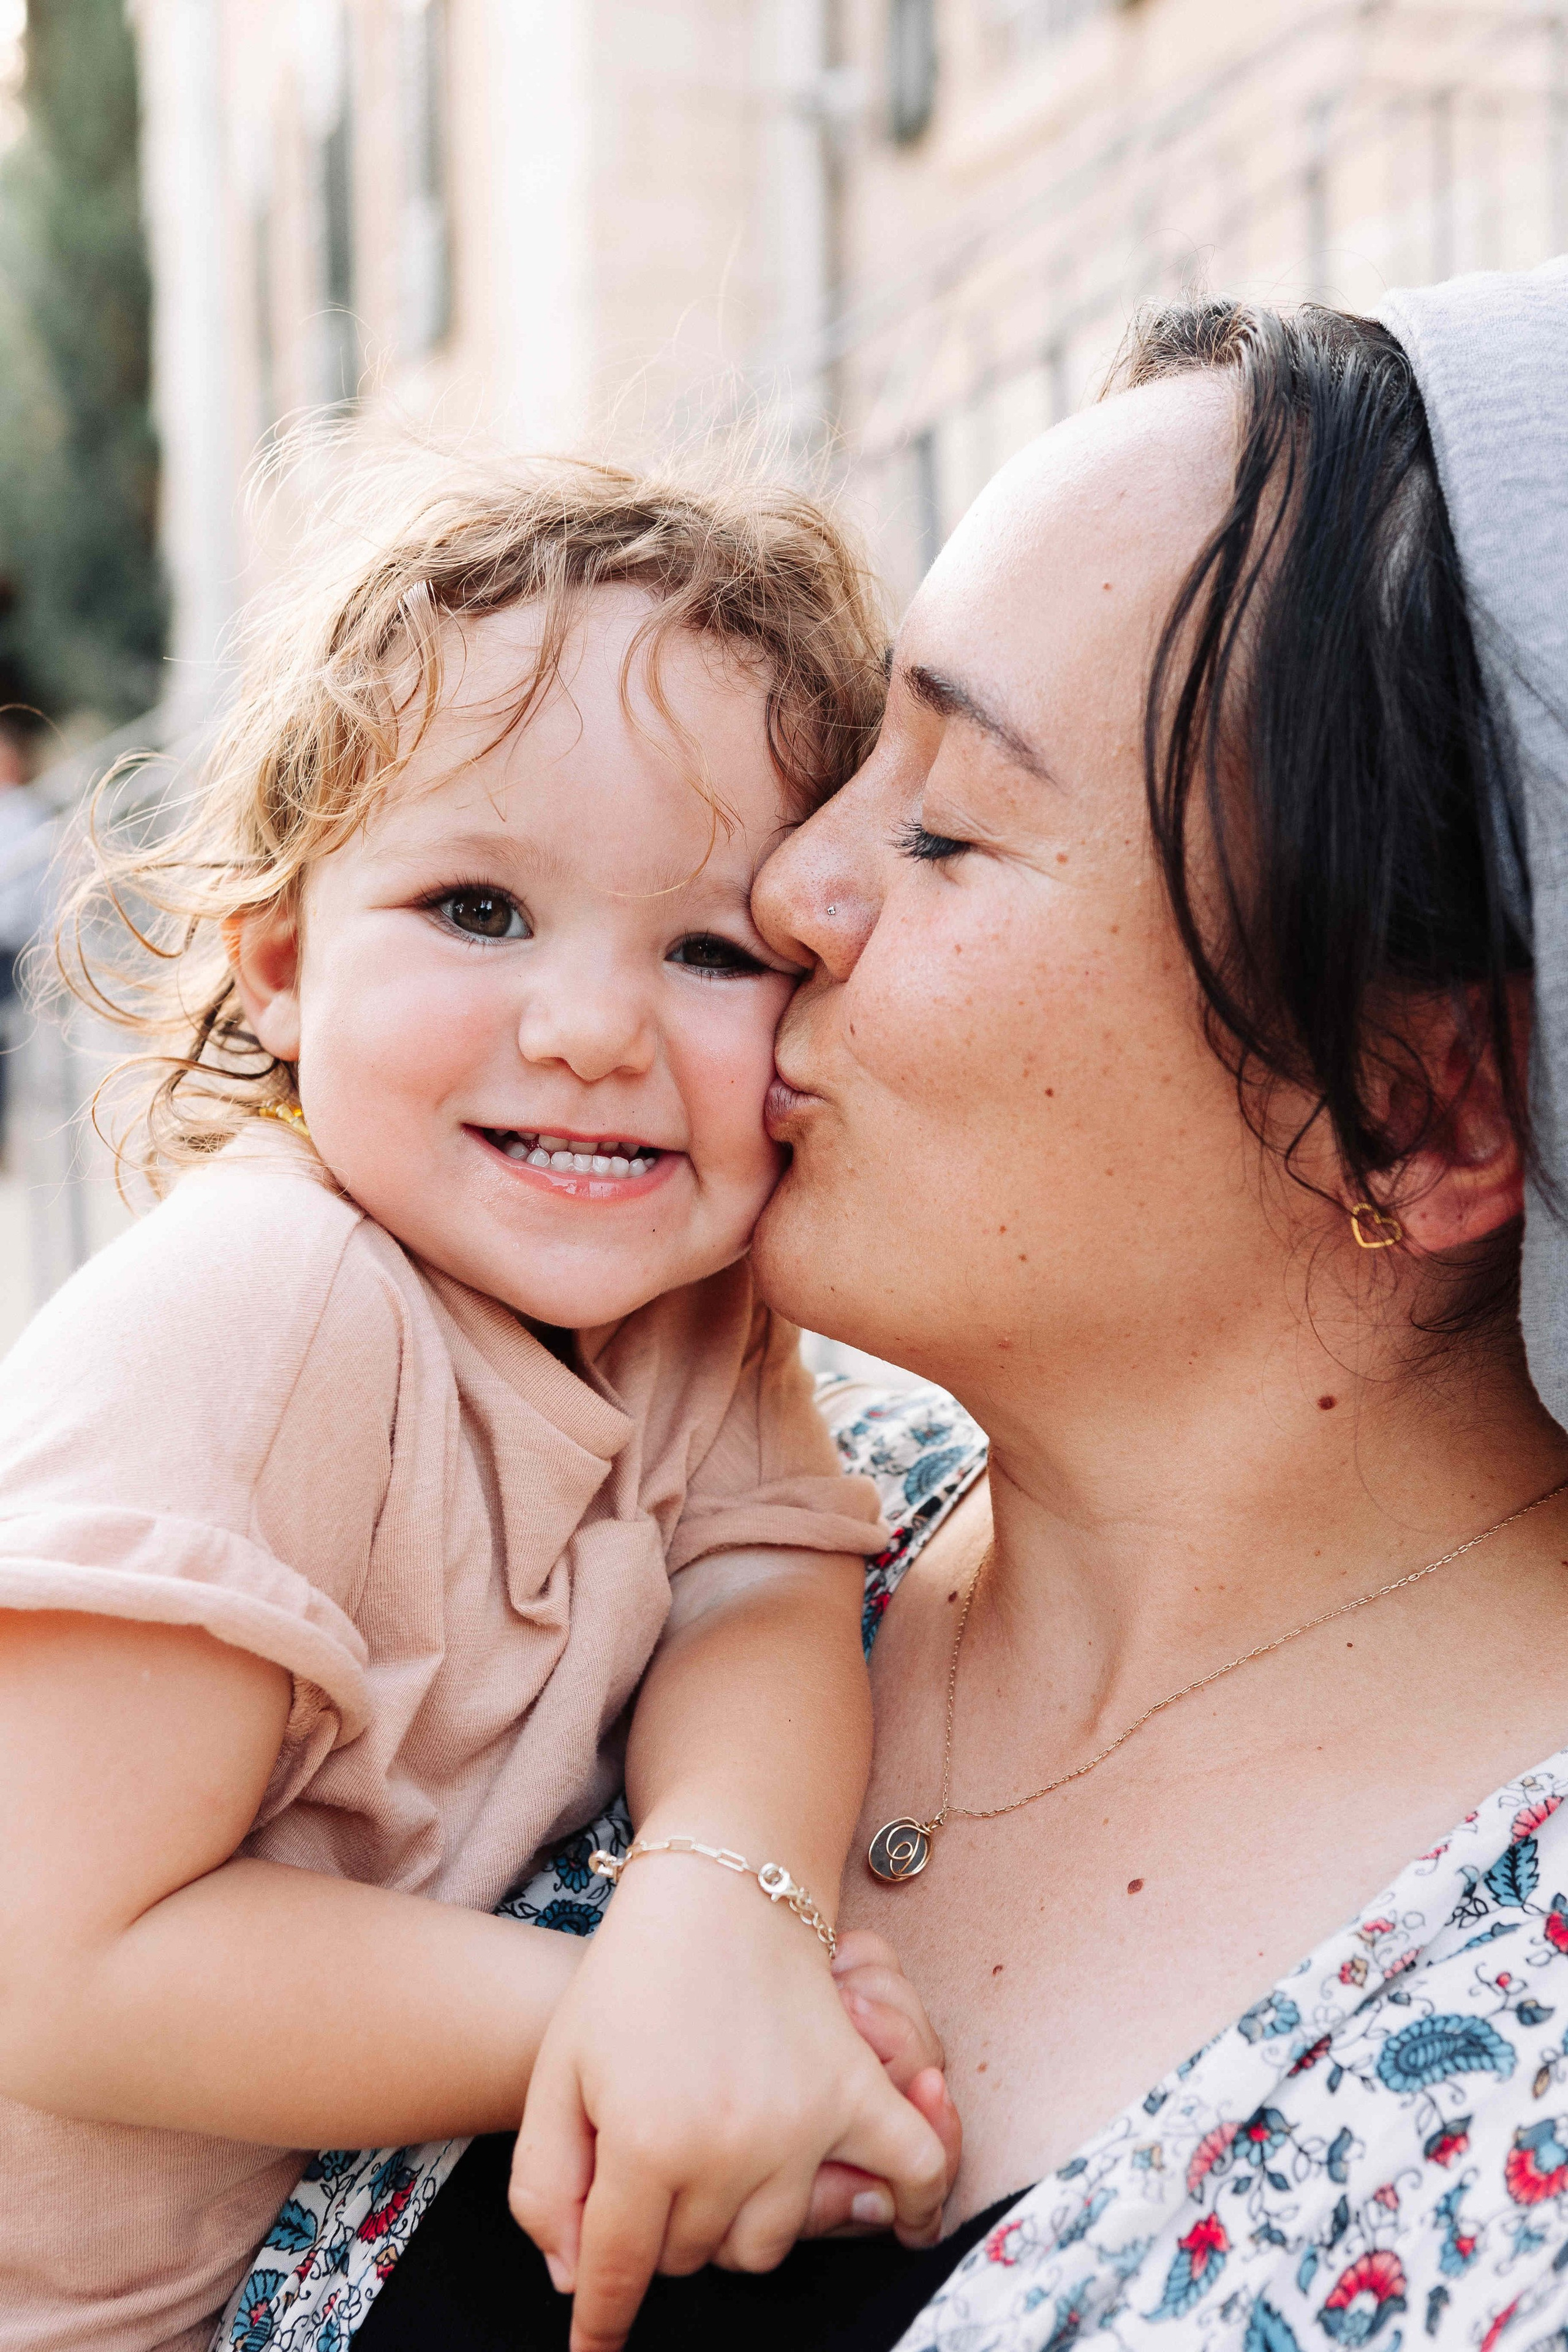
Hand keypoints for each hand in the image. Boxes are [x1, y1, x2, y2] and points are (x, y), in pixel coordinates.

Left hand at [509, 1857, 948, 2351]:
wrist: (714, 1888)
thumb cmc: (627, 1979)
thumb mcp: (556, 2074)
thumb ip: (545, 2188)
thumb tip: (573, 2283)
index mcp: (645, 2143)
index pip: (617, 2271)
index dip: (599, 2317)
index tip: (593, 2350)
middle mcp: (728, 2149)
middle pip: (689, 2257)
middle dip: (659, 2232)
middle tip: (650, 2172)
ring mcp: (802, 2126)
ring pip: (765, 2241)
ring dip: (735, 2221)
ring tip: (718, 2162)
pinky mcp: (856, 2094)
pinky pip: (908, 2171)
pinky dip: (910, 2205)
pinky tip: (897, 2223)